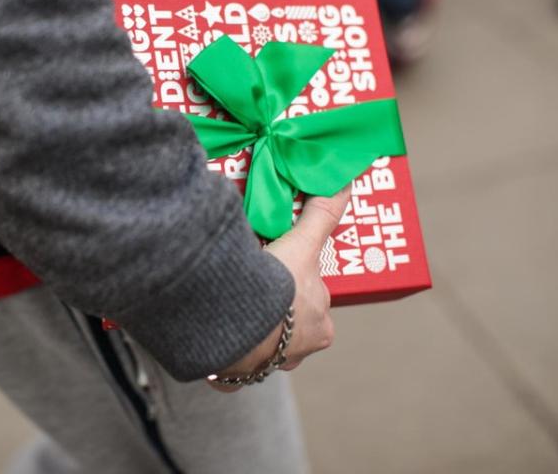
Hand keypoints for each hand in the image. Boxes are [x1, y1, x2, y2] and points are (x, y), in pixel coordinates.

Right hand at [208, 188, 350, 391]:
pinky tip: (212, 330)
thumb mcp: (301, 245)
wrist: (232, 322)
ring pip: (261, 344)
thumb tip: (346, 182)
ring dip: (248, 326)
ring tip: (227, 301)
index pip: (311, 301)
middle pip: (288, 323)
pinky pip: (231, 363)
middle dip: (272, 305)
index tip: (275, 271)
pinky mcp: (235, 375)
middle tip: (250, 280)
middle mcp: (299, 352)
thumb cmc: (274, 288)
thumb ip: (322, 215)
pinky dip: (223, 349)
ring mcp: (267, 366)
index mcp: (321, 328)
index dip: (294, 283)